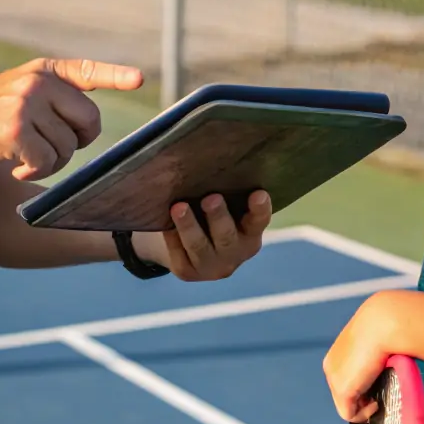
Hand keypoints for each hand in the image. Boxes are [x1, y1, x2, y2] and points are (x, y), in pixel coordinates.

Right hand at [0, 58, 142, 180]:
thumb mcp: (19, 93)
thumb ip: (52, 98)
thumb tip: (88, 122)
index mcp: (43, 71)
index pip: (87, 70)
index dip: (115, 76)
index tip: (139, 79)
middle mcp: (37, 83)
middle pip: (88, 120)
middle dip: (77, 142)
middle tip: (49, 149)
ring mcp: (26, 105)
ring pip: (68, 147)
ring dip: (50, 161)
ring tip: (24, 156)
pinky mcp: (15, 131)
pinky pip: (46, 161)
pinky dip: (34, 171)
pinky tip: (15, 166)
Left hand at [137, 191, 271, 281]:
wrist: (195, 248)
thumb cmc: (215, 215)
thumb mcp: (229, 207)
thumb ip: (228, 191)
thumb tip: (213, 152)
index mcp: (250, 234)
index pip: (259, 221)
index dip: (260, 209)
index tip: (258, 193)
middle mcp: (235, 253)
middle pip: (226, 236)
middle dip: (218, 217)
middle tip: (211, 198)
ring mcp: (211, 266)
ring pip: (199, 246)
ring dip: (189, 226)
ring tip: (179, 207)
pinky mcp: (187, 271)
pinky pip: (178, 252)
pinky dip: (172, 235)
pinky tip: (164, 219)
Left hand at [323, 290, 407, 422]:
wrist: (383, 322)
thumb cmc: (385, 327)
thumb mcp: (374, 342)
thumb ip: (371, 357)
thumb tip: (381, 369)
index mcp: (337, 354)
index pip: (346, 379)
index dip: (363, 387)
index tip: (378, 384)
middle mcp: (331, 366)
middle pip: (345, 394)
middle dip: (363, 397)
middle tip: (381, 391)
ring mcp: (334, 379)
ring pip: (347, 405)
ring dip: (364, 406)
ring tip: (379, 396)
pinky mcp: (342, 389)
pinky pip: (350, 414)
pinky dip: (364, 414)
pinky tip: (376, 402)